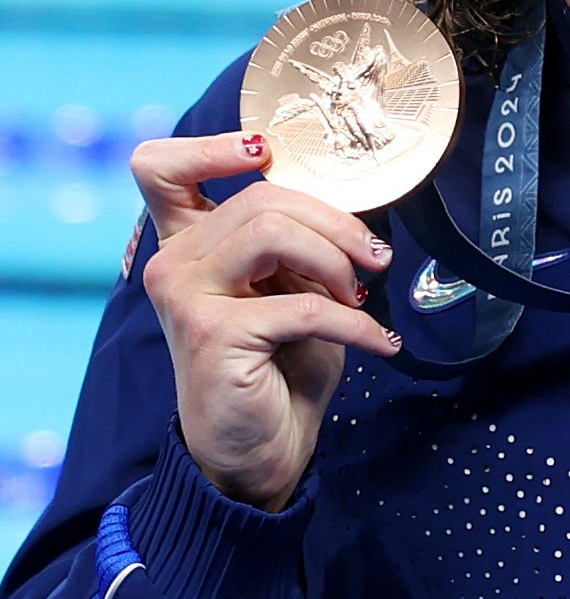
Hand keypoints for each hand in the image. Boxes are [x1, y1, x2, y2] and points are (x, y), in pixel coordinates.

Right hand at [132, 130, 398, 512]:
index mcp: (187, 243)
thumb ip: (296, 243)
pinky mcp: (211, 333)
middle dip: (334, 222)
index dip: (211, 145)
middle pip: (259, 198)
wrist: (261, 452)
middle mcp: (173, 262)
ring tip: (363, 293)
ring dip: (336, 259)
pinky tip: (381, 342)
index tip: (267, 154)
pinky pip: (304, 304)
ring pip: (272, 231)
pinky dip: (357, 322)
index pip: (160, 166)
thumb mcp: (290, 290)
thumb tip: (348, 208)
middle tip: (373, 260)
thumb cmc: (280, 367)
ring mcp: (184, 295)